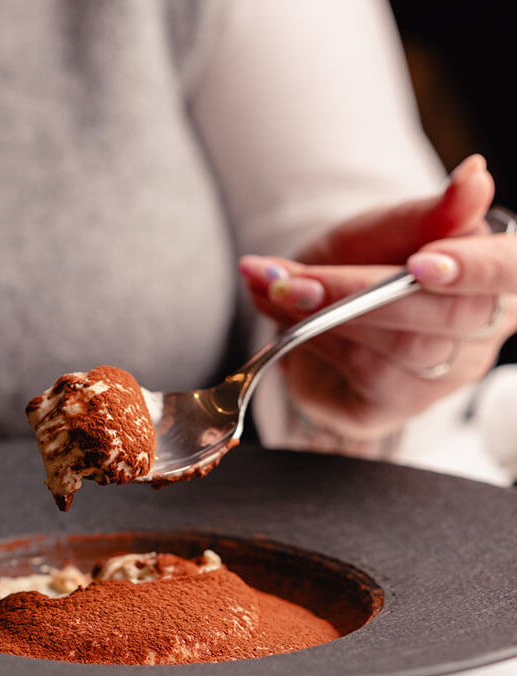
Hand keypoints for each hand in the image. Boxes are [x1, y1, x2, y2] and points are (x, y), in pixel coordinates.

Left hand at [239, 155, 516, 454]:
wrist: (319, 307)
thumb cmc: (367, 262)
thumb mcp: (390, 228)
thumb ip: (430, 212)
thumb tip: (474, 176)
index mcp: (497, 278)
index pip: (514, 273)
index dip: (480, 269)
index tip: (422, 261)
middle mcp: (481, 334)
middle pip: (448, 317)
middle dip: (362, 290)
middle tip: (293, 275)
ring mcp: (443, 378)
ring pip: (402, 348)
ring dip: (328, 312)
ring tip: (276, 285)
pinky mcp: (398, 405)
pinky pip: (365, 371)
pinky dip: (317, 337)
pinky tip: (286, 316)